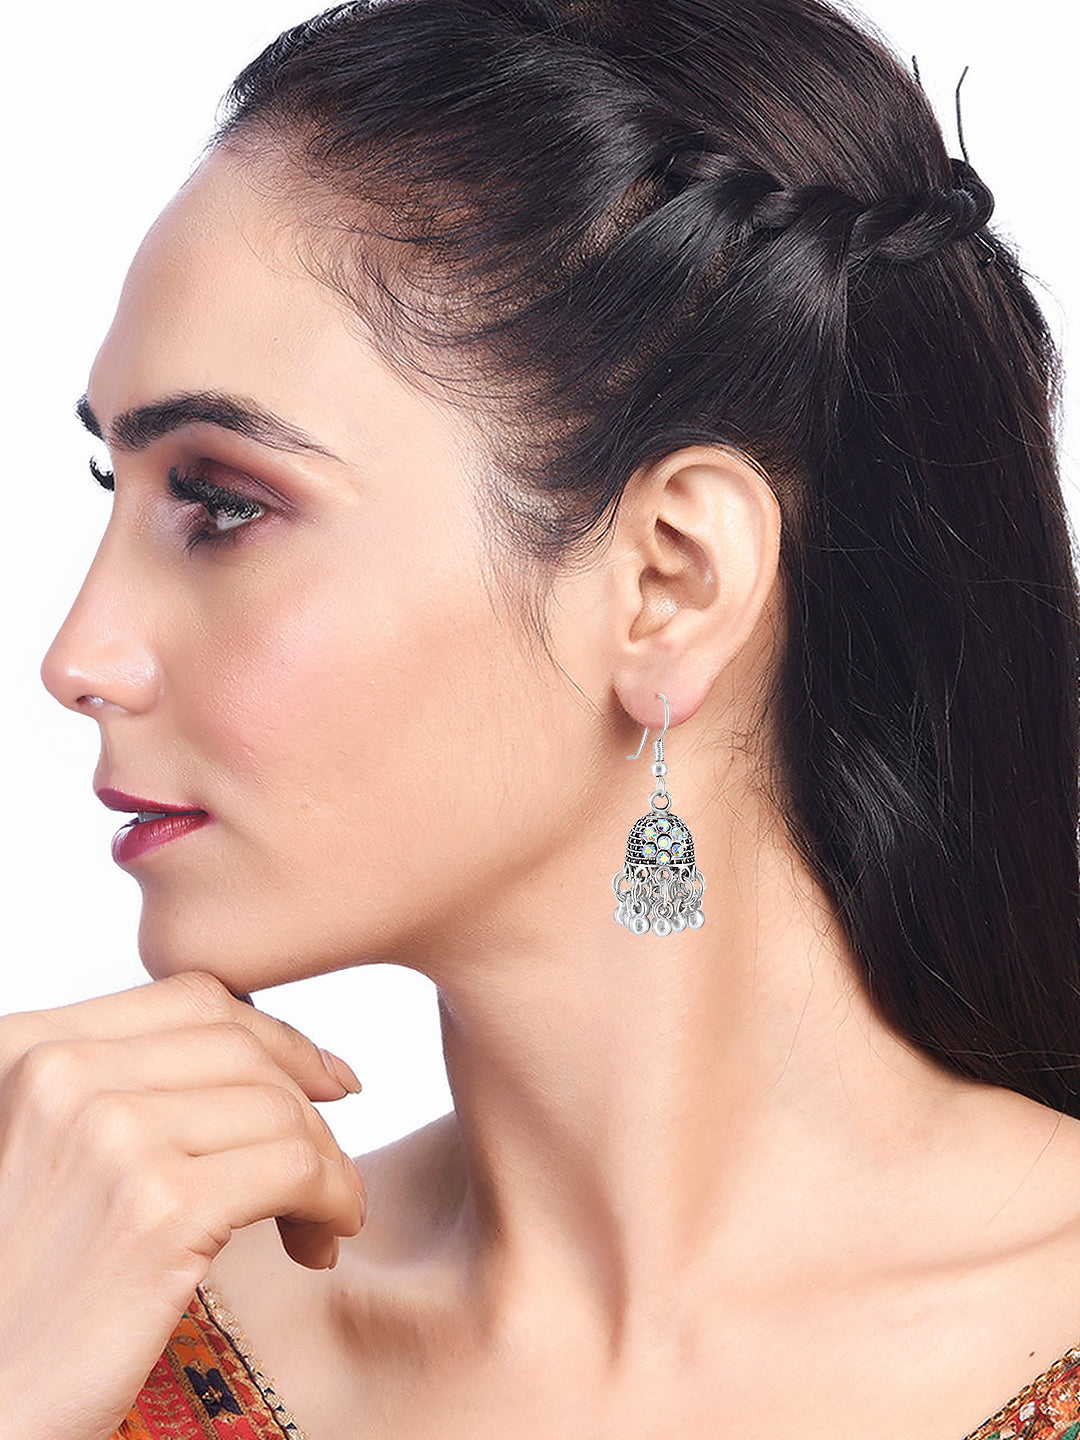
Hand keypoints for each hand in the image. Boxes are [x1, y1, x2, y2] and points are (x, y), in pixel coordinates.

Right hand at [0, 970, 365, 1439]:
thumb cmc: (20, 1284)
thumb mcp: (49, 1147)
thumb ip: (126, 1085)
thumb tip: (268, 1054)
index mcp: (29, 1046)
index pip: (195, 997)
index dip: (275, 1035)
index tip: (322, 1079)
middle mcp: (63, 1076)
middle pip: (244, 1048)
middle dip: (307, 1103)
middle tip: (326, 1163)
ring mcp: (111, 1137)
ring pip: (281, 1109)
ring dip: (326, 1163)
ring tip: (320, 1217)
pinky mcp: (159, 1211)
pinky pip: (297, 1170)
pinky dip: (333, 1199)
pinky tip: (321, 1239)